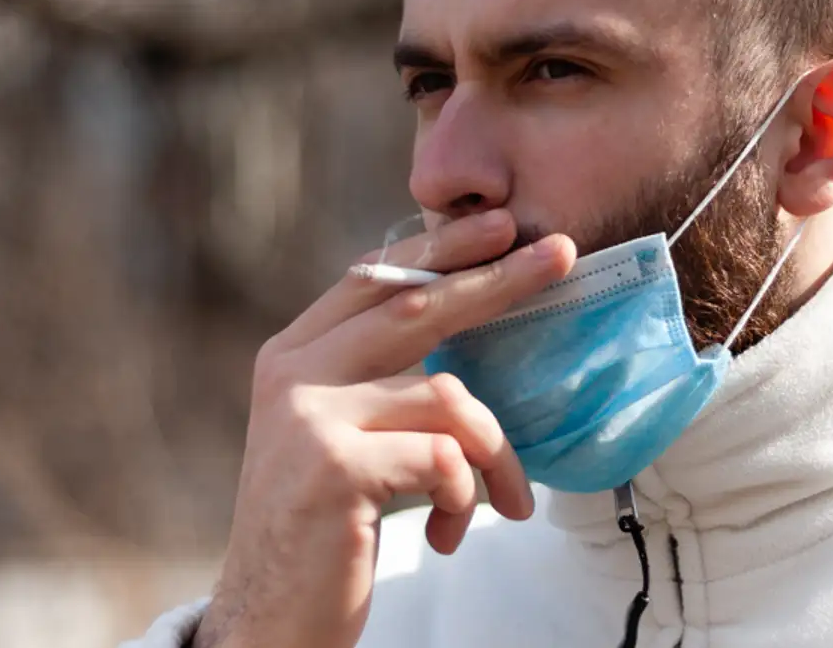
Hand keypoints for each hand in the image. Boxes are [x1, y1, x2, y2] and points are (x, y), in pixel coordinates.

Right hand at [194, 210, 576, 647]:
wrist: (268, 625)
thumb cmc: (324, 532)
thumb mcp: (340, 439)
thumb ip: (376, 379)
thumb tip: (462, 314)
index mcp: (293, 357)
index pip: (375, 280)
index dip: (441, 249)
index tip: (503, 225)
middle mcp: (293, 376)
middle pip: (417, 307)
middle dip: (498, 280)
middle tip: (564, 255)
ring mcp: (309, 418)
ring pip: (450, 398)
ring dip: (497, 457)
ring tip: (503, 505)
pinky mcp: (334, 467)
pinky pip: (446, 458)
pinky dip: (466, 497)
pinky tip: (445, 534)